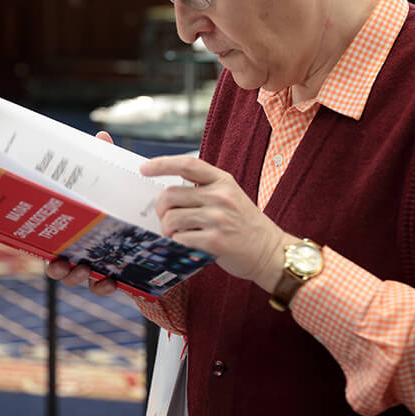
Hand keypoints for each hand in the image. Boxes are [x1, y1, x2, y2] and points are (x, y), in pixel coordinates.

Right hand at [44, 130, 117, 296]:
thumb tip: (101, 136)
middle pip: (58, 264)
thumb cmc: (124, 204)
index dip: (41, 242)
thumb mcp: (114, 185)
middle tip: (60, 262)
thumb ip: (105, 165)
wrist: (156, 229)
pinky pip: (103, 288)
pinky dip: (104, 286)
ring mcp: (95, 266)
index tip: (41, 241)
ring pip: (78, 279)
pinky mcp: (116, 276)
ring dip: (77, 278)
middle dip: (56, 266)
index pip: (51, 238)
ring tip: (83, 270)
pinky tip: (111, 281)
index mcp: (74, 229)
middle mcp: (80, 250)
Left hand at [140, 155, 293, 290]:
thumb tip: (166, 195)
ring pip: (172, 218)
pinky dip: (178, 243)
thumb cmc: (245, 225)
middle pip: (171, 194)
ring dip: (167, 230)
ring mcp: (218, 218)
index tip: (144, 169)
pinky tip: (188, 245)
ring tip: (176, 235)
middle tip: (166, 219)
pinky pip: (181, 239)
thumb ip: (204, 190)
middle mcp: (220, 196)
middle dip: (161, 210)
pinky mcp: (216, 240)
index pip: (187, 164)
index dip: (162, 164)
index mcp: (223, 180)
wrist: (270, 251)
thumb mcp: (231, 196)